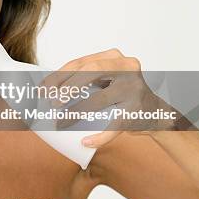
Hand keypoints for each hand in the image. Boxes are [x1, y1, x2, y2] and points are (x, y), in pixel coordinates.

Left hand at [39, 48, 179, 147]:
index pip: (80, 63)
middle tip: (52, 102)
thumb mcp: (103, 79)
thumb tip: (45, 88)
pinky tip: (86, 141)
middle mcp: (127, 68)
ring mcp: (134, 89)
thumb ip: (80, 78)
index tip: (42, 89)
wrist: (155, 113)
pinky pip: (114, 126)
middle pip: (90, 71)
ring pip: (99, 100)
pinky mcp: (138, 111)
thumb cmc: (119, 94)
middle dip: (67, 87)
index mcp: (114, 57)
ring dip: (75, 114)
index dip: (58, 76)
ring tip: (61, 122)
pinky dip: (99, 137)